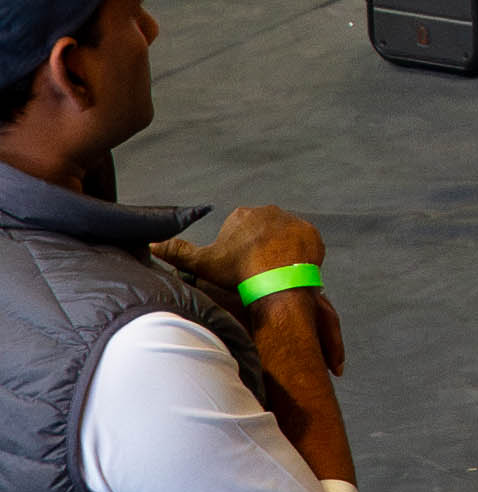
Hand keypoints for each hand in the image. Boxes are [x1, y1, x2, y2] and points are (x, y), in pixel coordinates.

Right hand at [179, 208, 344, 384]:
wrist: (276, 279)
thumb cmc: (239, 272)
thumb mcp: (203, 263)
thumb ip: (177, 252)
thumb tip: (151, 245)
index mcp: (242, 215)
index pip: (239, 230)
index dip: (238, 250)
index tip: (240, 267)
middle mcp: (268, 211)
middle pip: (263, 231)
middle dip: (260, 248)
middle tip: (258, 271)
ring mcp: (292, 221)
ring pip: (284, 236)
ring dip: (281, 250)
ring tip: (276, 273)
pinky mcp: (312, 233)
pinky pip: (306, 243)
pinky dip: (301, 255)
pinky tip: (293, 269)